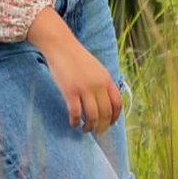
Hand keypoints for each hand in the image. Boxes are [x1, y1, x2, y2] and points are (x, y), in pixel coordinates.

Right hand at [26, 7, 120, 133]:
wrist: (60, 46)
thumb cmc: (76, 57)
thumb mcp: (96, 68)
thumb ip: (102, 82)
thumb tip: (104, 100)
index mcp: (106, 79)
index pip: (117, 104)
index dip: (114, 117)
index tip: (109, 124)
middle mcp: (98, 85)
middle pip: (106, 113)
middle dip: (102, 126)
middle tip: (97, 133)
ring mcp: (84, 88)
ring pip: (92, 116)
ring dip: (89, 126)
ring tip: (84, 129)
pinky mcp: (70, 91)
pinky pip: (75, 113)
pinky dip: (75, 121)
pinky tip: (73, 123)